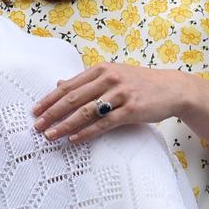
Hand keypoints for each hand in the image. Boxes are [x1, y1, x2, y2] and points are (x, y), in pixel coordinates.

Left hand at [32, 63, 190, 142]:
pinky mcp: (131, 110)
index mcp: (102, 69)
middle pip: (73, 98)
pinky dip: (87, 132)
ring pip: (86, 111)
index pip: (69, 86)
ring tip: (50, 136)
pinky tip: (74, 139)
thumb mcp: (113, 75)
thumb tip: (59, 84)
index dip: (50, 99)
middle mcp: (109, 79)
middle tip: (37, 126)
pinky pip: (104, 124)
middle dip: (52, 113)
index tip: (35, 111)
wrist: (173, 88)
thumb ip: (87, 80)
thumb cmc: (141, 83)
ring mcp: (121, 94)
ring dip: (65, 125)